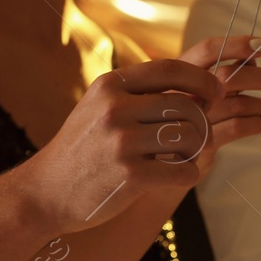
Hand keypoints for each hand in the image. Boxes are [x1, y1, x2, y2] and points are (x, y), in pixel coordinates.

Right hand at [20, 59, 224, 234]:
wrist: (44, 193)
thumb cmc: (83, 150)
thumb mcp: (101, 107)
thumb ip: (140, 93)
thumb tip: (196, 86)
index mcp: (110, 86)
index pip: (170, 68)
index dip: (201, 78)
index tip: (216, 92)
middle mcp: (115, 109)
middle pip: (186, 105)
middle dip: (201, 122)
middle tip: (198, 138)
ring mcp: (122, 142)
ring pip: (189, 136)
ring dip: (195, 150)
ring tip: (183, 157)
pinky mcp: (130, 176)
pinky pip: (183, 170)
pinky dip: (188, 174)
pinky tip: (177, 176)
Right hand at [178, 35, 260, 178]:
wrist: (148, 165)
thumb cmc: (176, 122)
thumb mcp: (192, 93)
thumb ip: (218, 75)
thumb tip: (253, 59)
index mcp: (177, 73)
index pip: (208, 50)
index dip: (237, 44)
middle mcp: (179, 93)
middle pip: (229, 75)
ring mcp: (187, 119)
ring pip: (238, 103)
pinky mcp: (197, 145)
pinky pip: (235, 128)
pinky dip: (254, 124)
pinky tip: (260, 124)